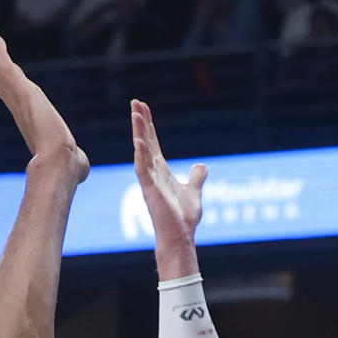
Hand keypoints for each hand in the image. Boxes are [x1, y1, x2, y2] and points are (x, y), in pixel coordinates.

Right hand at [0, 35, 87, 178]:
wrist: (59, 163)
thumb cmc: (65, 167)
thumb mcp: (70, 158)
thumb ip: (74, 159)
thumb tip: (82, 168)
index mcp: (29, 123)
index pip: (15, 98)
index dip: (6, 83)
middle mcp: (21, 111)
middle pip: (3, 82)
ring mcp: (20, 102)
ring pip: (3, 74)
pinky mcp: (25, 93)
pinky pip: (9, 70)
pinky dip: (1, 55)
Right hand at [131, 99, 205, 248]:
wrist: (180, 236)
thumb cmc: (184, 218)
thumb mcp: (194, 192)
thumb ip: (197, 178)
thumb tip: (202, 166)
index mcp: (161, 170)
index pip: (152, 141)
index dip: (148, 124)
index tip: (142, 107)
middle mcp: (152, 172)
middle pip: (145, 140)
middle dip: (140, 121)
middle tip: (135, 102)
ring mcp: (149, 180)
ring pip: (141, 150)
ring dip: (138, 132)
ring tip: (135, 113)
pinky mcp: (150, 190)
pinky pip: (143, 169)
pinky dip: (141, 155)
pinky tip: (139, 142)